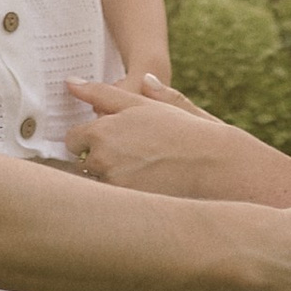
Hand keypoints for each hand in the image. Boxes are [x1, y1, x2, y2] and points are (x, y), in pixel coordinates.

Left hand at [66, 80, 242, 196]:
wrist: (218, 166)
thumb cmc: (185, 131)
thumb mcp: (148, 105)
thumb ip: (107, 94)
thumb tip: (74, 83)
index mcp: (105, 129)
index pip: (73, 139)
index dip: (87, 141)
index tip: (104, 143)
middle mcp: (104, 157)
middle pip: (81, 166)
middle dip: (96, 164)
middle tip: (128, 163)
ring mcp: (114, 185)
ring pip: (96, 188)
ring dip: (108, 185)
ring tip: (139, 180)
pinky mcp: (127, 207)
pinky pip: (112, 207)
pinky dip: (122, 204)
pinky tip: (144, 196)